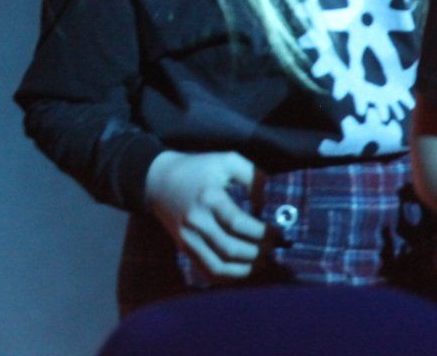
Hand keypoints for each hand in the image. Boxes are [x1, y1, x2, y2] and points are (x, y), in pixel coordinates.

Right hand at [145, 150, 266, 279]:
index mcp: (208, 198)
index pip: (238, 223)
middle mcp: (197, 221)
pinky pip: (208, 271)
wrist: (157, 180)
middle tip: (274, 248)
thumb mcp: (226, 160)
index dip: (263, 232)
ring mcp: (188, 238)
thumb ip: (253, 176)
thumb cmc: (197, 168)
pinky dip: (229, 277)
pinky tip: (243, 269)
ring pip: (220, 267)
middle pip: (231, 249)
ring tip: (263, 261)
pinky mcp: (185, 248)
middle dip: (259, 252)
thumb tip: (269, 202)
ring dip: (246, 269)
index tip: (279, 233)